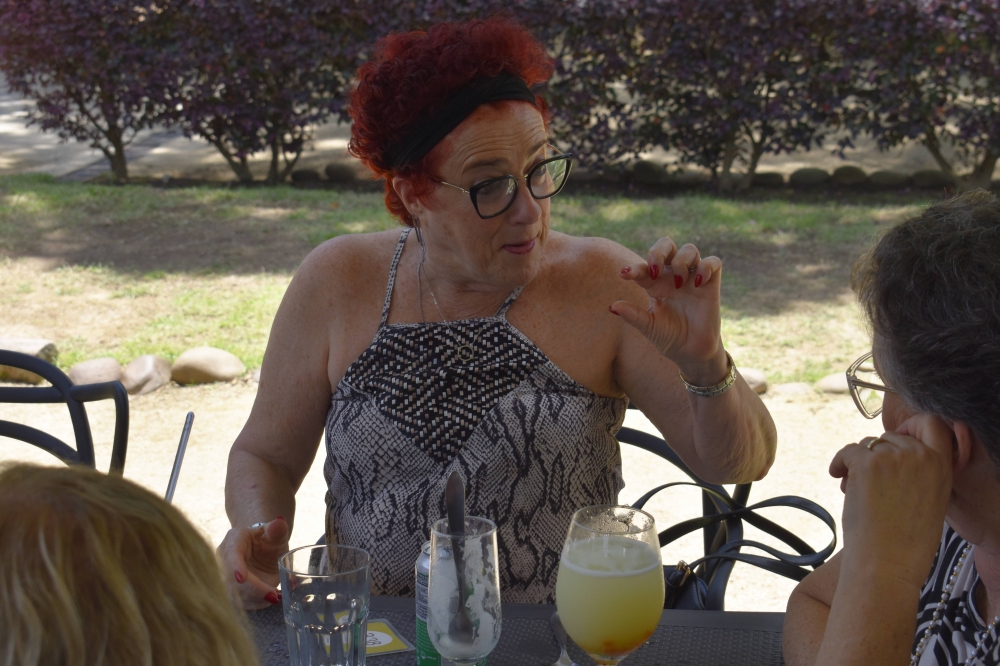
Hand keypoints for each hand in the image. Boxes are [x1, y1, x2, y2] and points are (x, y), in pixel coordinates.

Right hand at [218, 516, 289, 609]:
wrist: (261, 549)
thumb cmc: (268, 539)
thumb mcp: (275, 532)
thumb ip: (277, 529)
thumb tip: (279, 522)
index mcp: (233, 540)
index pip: (231, 554)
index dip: (235, 567)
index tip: (242, 578)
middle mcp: (224, 560)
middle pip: (232, 579)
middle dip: (253, 589)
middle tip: (274, 595)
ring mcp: (226, 577)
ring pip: (235, 594)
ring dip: (255, 599)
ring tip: (275, 596)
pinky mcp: (232, 591)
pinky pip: (240, 602)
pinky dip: (255, 604)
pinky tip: (270, 600)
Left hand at [610, 237, 724, 381]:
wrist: (691, 352)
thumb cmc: (668, 336)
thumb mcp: (648, 326)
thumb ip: (632, 315)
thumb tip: (611, 306)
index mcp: (655, 284)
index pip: (644, 267)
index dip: (634, 268)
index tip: (625, 274)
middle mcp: (672, 276)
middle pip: (667, 245)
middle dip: (658, 251)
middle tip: (655, 270)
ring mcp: (692, 278)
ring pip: (689, 250)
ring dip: (681, 261)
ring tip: (678, 282)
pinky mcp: (711, 284)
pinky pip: (714, 262)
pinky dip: (706, 267)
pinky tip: (697, 283)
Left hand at [829, 414, 954, 588]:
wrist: (887, 565)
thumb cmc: (906, 543)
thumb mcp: (930, 501)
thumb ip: (920, 474)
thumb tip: (893, 454)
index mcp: (943, 466)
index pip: (933, 424)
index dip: (911, 426)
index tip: (895, 439)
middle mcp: (921, 456)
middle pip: (891, 436)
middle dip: (877, 454)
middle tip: (868, 479)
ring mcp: (894, 458)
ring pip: (869, 444)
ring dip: (859, 462)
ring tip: (856, 489)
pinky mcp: (867, 463)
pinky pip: (848, 451)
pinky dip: (839, 463)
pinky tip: (838, 478)